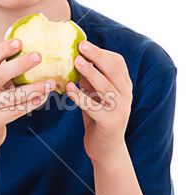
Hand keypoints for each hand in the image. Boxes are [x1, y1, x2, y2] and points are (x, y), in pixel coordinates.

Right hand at [0, 38, 53, 150]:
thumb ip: (4, 72)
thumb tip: (31, 51)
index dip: (4, 49)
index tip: (20, 41)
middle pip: (0, 74)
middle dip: (20, 64)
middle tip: (39, 56)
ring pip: (12, 96)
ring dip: (34, 88)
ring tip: (51, 82)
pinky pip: (16, 111)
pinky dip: (31, 104)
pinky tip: (44, 97)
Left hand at [65, 40, 131, 163]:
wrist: (106, 150)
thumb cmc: (97, 119)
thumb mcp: (95, 96)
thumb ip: (90, 80)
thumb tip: (76, 59)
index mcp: (124, 86)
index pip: (117, 62)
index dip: (101, 52)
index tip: (83, 44)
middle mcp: (125, 95)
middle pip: (114, 70)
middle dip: (97, 55)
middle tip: (81, 46)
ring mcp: (120, 109)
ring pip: (105, 86)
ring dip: (90, 72)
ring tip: (76, 62)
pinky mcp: (110, 122)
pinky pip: (93, 106)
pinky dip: (80, 96)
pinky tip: (69, 88)